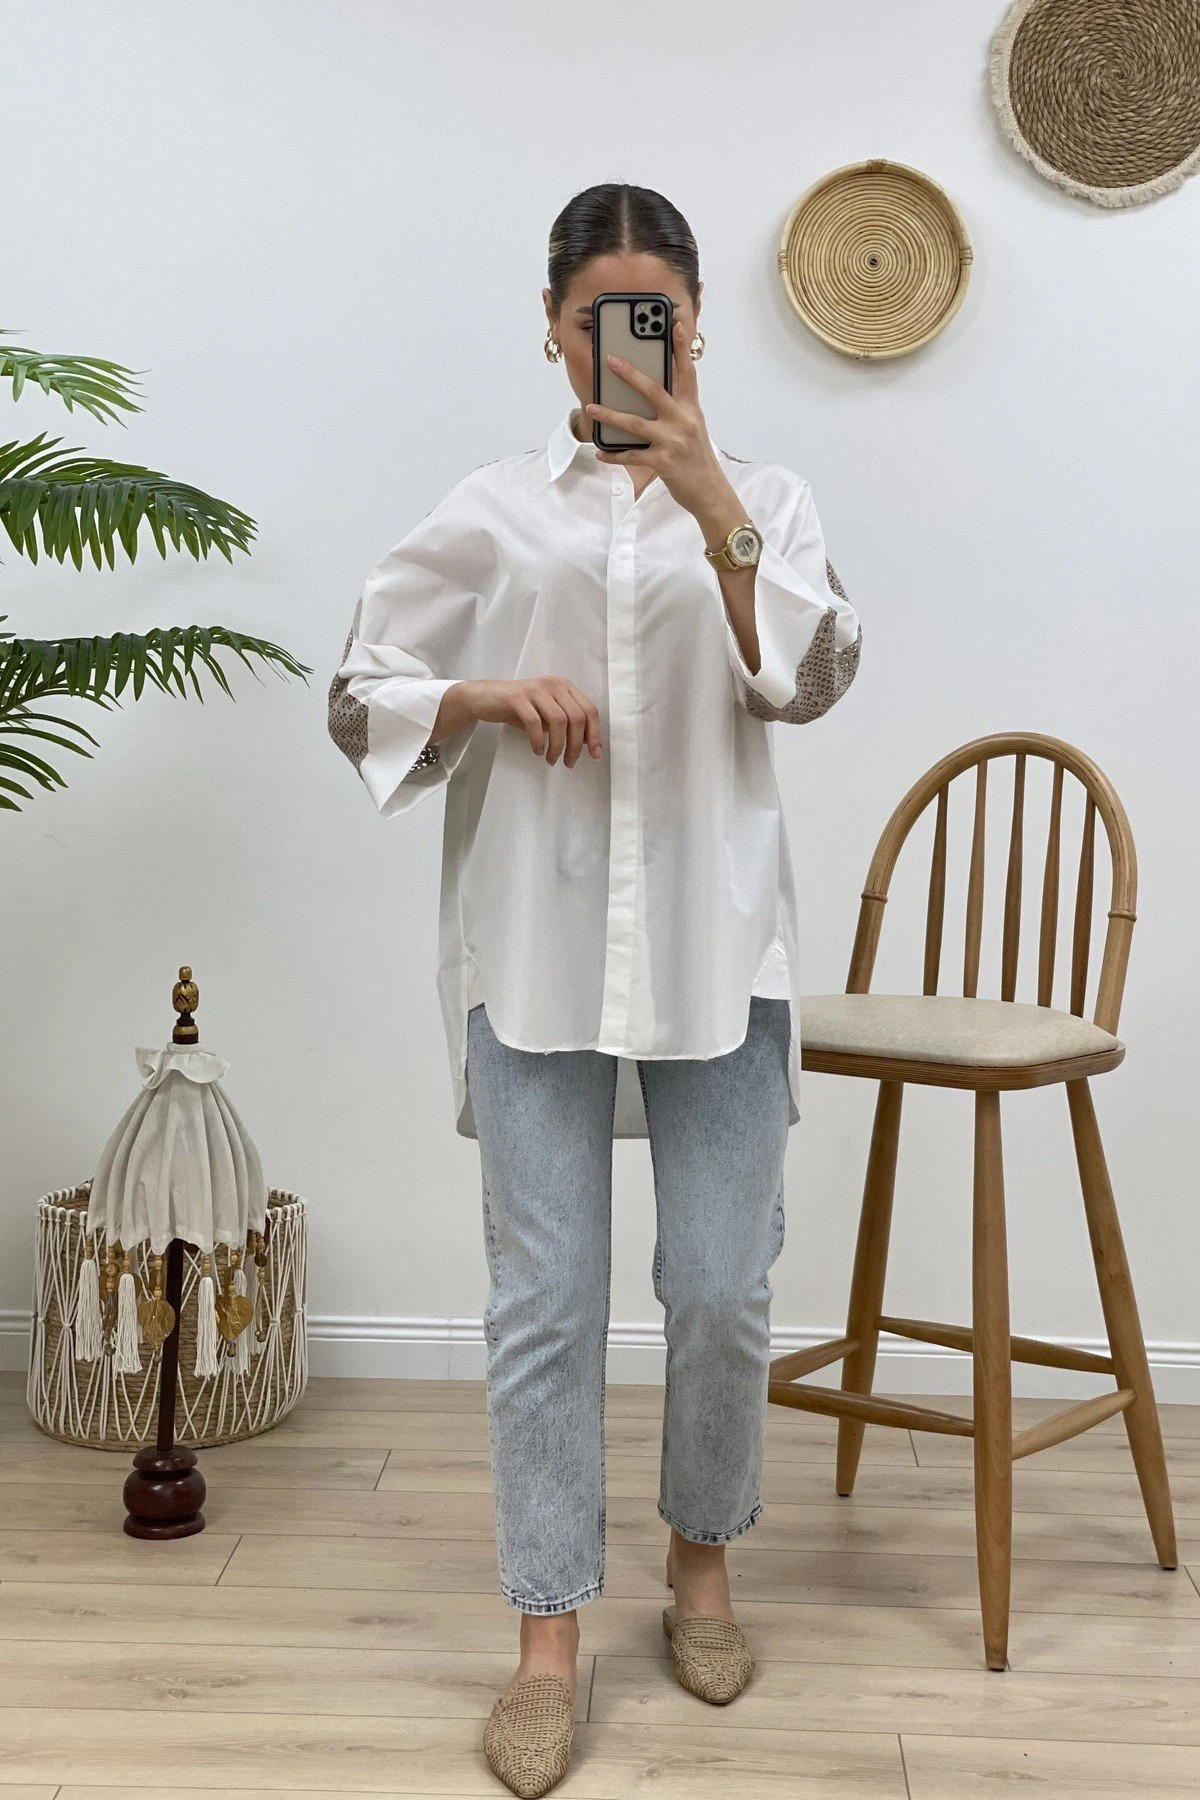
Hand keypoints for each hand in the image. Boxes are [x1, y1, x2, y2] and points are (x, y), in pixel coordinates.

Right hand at [453, 677, 602, 765]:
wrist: (485, 698)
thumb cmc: (520, 709)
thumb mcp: (547, 715)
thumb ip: (567, 724)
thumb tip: (588, 742)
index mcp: (565, 687)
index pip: (590, 710)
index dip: (595, 734)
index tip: (595, 755)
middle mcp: (553, 684)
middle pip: (577, 717)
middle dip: (576, 745)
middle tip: (569, 762)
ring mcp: (535, 689)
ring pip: (559, 721)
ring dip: (558, 746)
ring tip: (552, 759)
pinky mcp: (517, 697)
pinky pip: (535, 723)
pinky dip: (538, 741)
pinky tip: (537, 750)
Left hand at [584, 318, 745, 534]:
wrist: (711, 492)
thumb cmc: (697, 459)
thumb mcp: (693, 429)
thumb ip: (676, 410)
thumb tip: (647, 395)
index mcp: (692, 410)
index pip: (687, 373)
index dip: (680, 348)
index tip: (673, 324)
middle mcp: (683, 422)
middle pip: (654, 391)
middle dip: (630, 374)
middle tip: (611, 360)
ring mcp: (673, 442)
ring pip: (635, 424)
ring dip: (610, 415)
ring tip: (591, 407)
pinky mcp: (663, 463)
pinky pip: (632, 456)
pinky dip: (614, 455)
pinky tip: (600, 451)